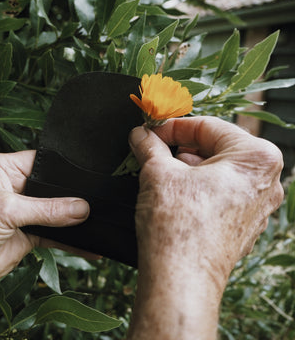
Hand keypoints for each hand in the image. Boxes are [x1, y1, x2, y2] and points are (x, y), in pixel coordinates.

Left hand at [0, 150, 89, 333]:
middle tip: (97, 199)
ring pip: (56, 211)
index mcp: (3, 168)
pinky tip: (89, 245)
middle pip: (51, 187)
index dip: (61, 169)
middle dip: (71, 195)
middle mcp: (14, 186)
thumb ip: (46, 209)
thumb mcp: (7, 209)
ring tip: (99, 220)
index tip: (86, 174)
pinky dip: (71, 240)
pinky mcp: (30, 233)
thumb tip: (81, 208)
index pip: (40, 161)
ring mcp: (23, 211)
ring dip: (74, 219)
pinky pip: (56, 234)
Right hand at [126, 116, 283, 339]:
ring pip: (218, 172)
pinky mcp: (243, 227)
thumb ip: (149, 146)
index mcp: (256, 158)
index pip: (208, 126)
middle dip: (181, 147)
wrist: (180, 279)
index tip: (151, 130)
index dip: (172, 126)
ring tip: (159, 170)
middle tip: (152, 148)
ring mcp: (257, 208)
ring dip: (187, 167)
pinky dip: (197, 188)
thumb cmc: (178, 227)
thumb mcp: (157, 173)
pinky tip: (172, 193)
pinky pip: (220, 195)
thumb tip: (140, 135)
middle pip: (216, 148)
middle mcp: (265, 182)